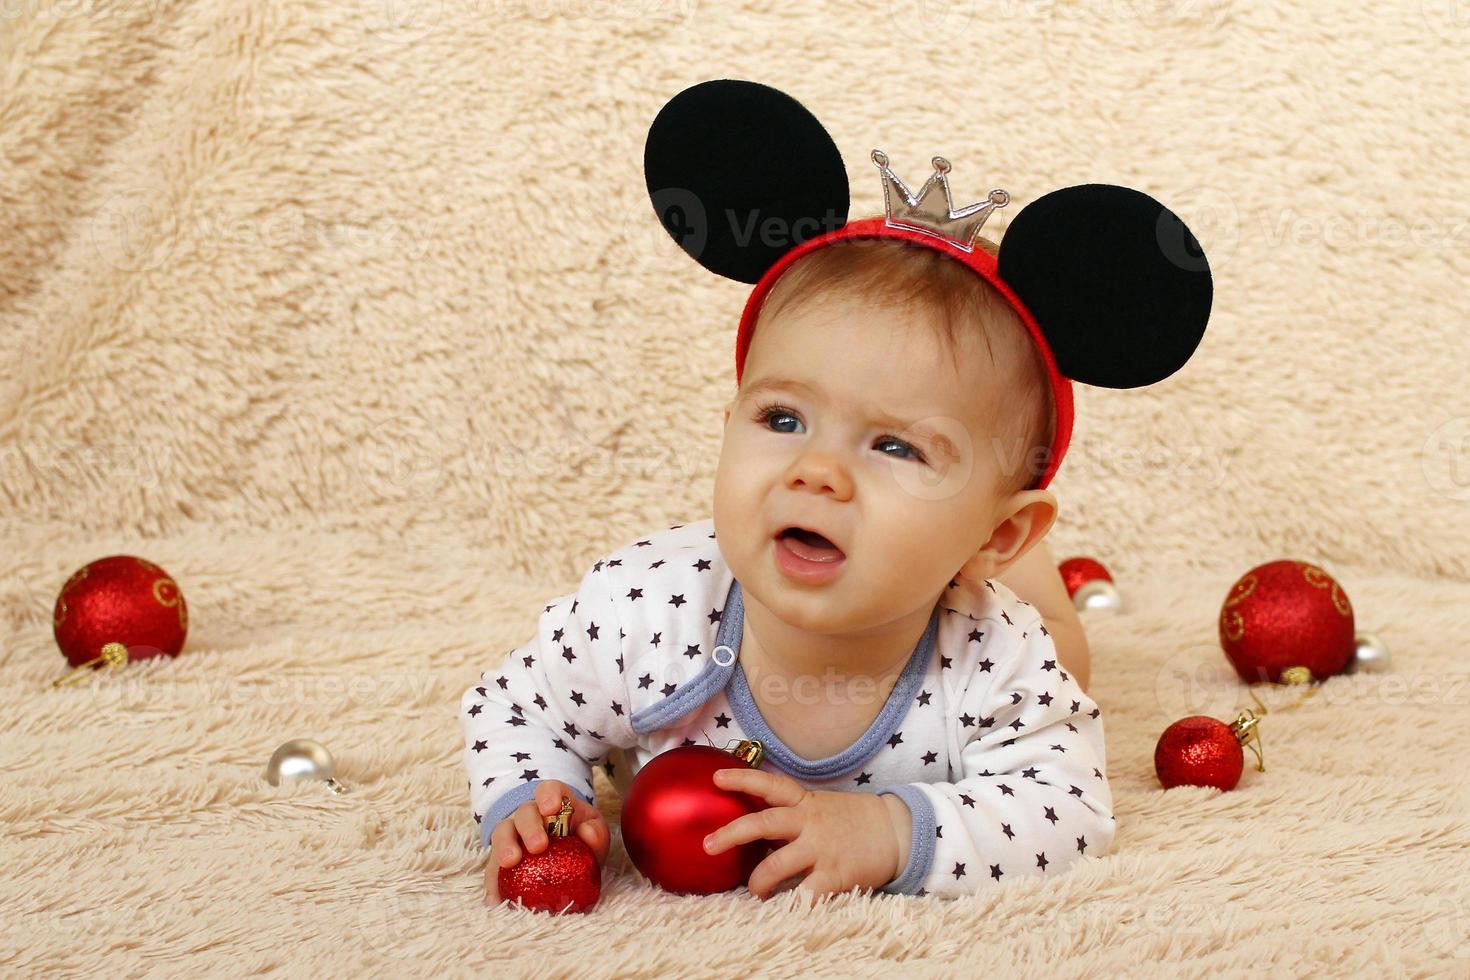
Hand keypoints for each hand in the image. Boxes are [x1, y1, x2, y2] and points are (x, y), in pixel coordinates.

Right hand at [484, 780, 610, 905]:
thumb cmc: (581, 838)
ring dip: (504, 846)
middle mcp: (529, 815)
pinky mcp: (499, 860)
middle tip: (538, 846)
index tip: (551, 808)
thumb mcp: (594, 833)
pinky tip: (495, 899)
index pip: (549, 789)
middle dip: (530, 827)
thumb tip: (587, 833)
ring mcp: (512, 835)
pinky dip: (492, 884)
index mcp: (553, 803)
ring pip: (502, 833)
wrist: (568, 855)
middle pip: (525, 813)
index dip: (548, 795)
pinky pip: (493, 870)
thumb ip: (596, 833)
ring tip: (509, 863)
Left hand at [702, 767, 906, 900]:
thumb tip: (758, 831)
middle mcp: (809, 822)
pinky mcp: (835, 874)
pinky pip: (806, 895)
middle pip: (764, 823)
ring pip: (777, 865)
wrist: (899, 832)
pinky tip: (785, 911)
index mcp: (806, 803)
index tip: (716, 779)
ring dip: (758, 881)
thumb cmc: (855, 821)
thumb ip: (794, 815)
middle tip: (708, 844)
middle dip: (732, 833)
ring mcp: (821, 849)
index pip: (770, 785)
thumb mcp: (823, 807)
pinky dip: (792, 906)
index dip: (742, 780)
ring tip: (754, 891)